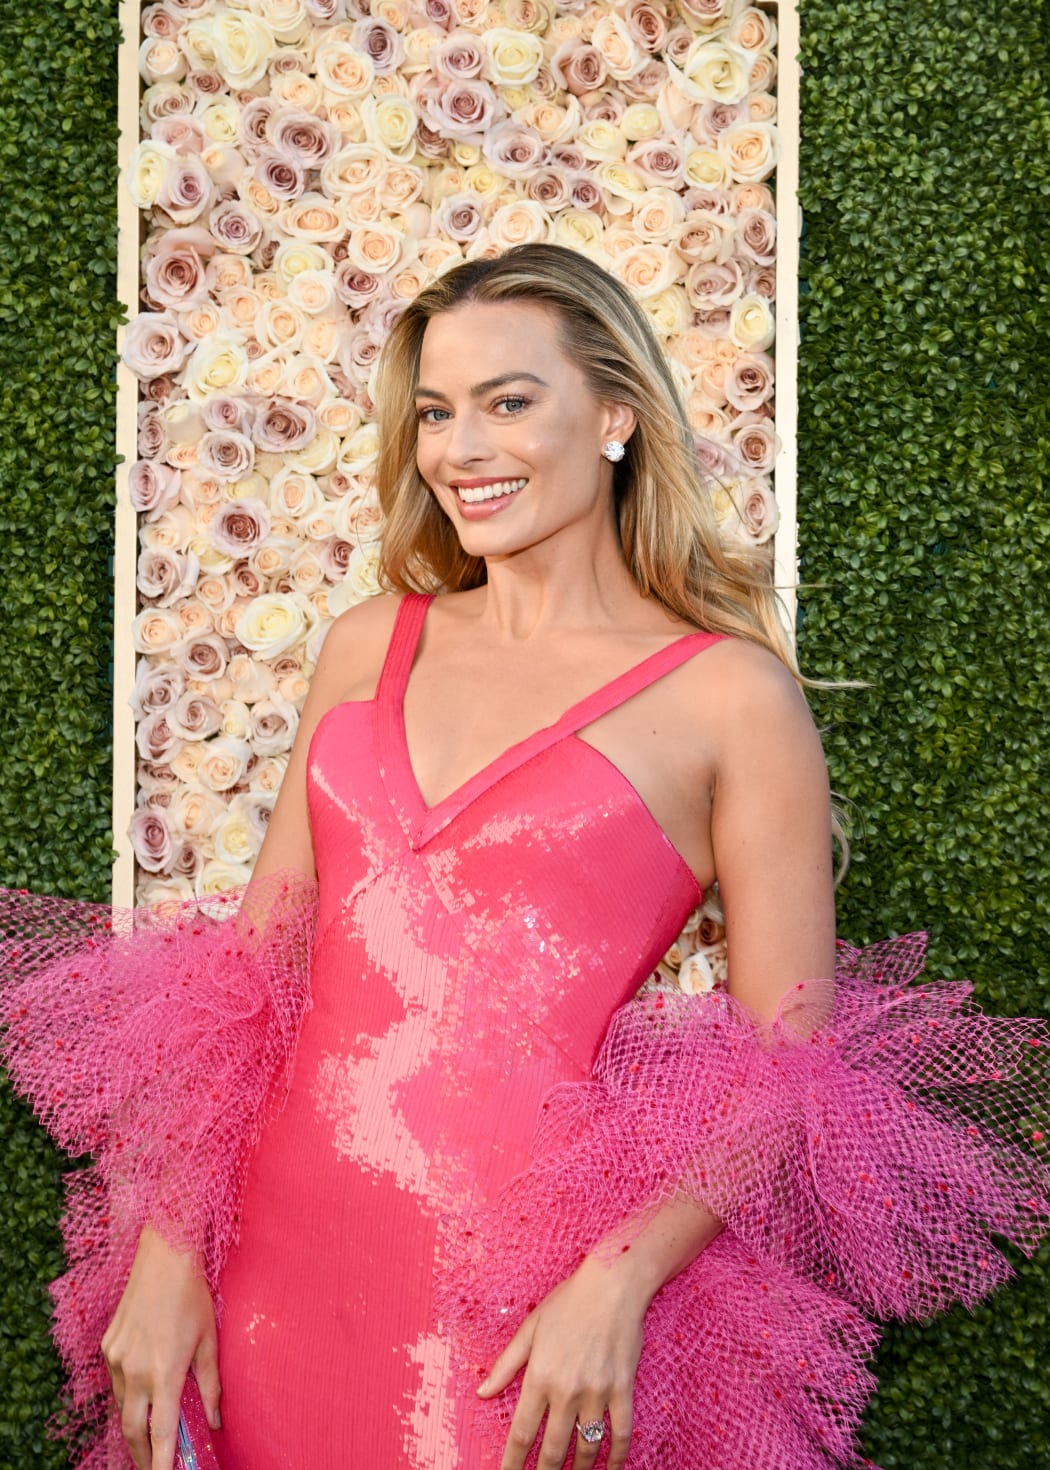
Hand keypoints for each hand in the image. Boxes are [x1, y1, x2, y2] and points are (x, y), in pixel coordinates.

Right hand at [101, 1226, 220, 1469]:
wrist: (164, 1255)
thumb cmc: (192, 1295)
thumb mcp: (209, 1340)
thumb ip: (211, 1384)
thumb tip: (215, 1420)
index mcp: (164, 1372)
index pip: (160, 1433)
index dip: (161, 1463)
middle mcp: (135, 1370)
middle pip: (132, 1430)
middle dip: (142, 1455)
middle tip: (154, 1467)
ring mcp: (117, 1358)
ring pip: (122, 1406)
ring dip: (134, 1423)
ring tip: (149, 1433)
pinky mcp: (108, 1346)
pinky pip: (115, 1380)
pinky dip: (127, 1393)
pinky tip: (141, 1390)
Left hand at [478, 1255, 645, 1469]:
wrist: (613, 1285)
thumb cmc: (569, 1302)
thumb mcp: (530, 1329)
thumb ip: (506, 1365)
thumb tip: (482, 1392)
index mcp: (540, 1376)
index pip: (523, 1433)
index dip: (513, 1463)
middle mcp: (567, 1390)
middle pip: (554, 1449)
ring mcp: (597, 1392)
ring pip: (587, 1448)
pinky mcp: (623, 1389)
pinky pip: (621, 1433)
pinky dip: (616, 1458)